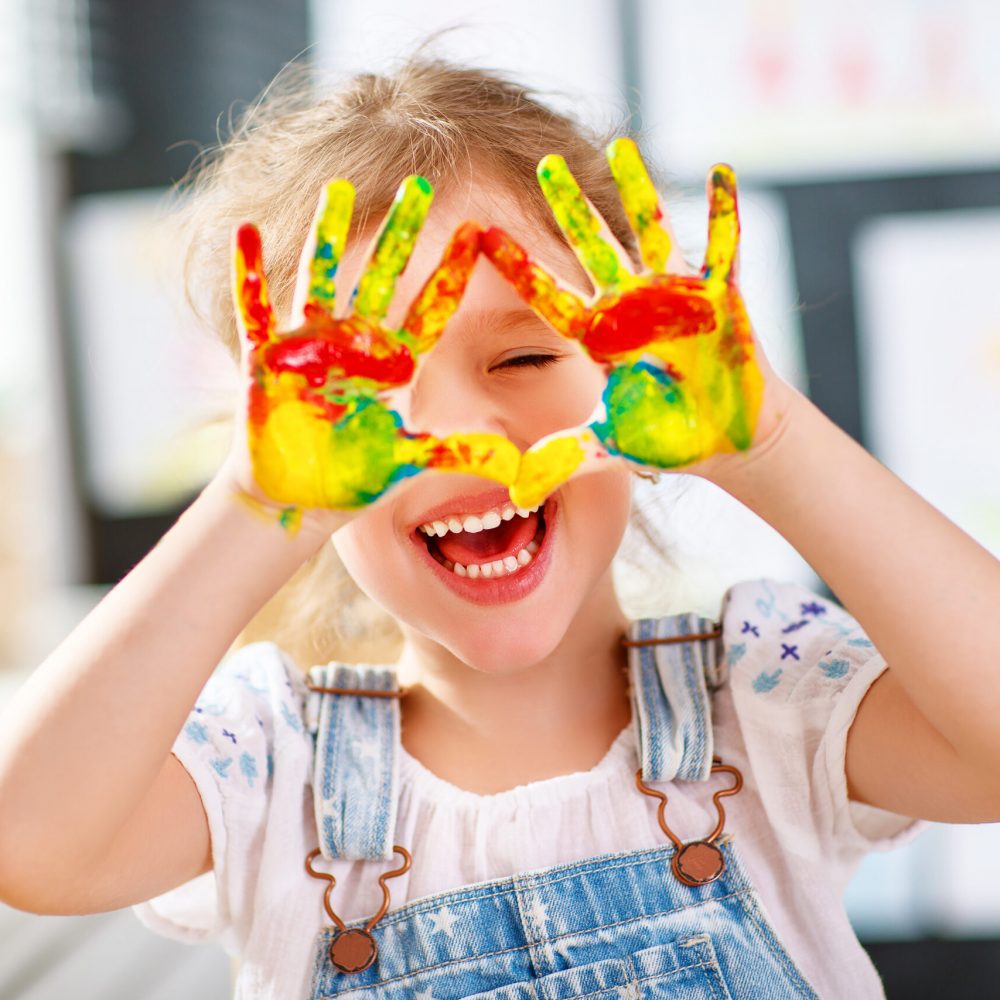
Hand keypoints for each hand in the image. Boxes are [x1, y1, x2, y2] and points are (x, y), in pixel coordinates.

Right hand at [227, 176, 519, 526]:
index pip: (430, 308)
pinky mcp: (266, 358)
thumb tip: (517, 466)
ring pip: (321, 277)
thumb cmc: (352, 476)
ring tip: (339, 189)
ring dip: (328, 236)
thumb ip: (456, 456)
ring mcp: (309, 345)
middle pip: (382, 276)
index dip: (452, 271)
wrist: (297, 496)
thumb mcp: (407, 462)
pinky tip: (246, 230)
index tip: (479, 231)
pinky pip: (254, 309)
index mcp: (392, 364)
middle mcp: (354, 343)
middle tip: (421, 183)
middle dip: (401, 233)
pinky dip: (249, 274)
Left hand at [481, 138, 792, 507]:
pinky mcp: (722, 297)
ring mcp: (675, 296)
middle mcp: (630, 307)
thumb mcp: (609, 448)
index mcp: (598, 338)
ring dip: (637, 192)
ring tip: (620, 145)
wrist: (726, 436)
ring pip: (651, 234)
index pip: (549, 297)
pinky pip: (724, 247)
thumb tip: (516, 495)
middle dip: (568, 208)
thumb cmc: (667, 437)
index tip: (482, 237)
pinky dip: (724, 212)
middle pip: (592, 249)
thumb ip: (563, 461)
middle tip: (543, 165)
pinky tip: (720, 170)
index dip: (518, 269)